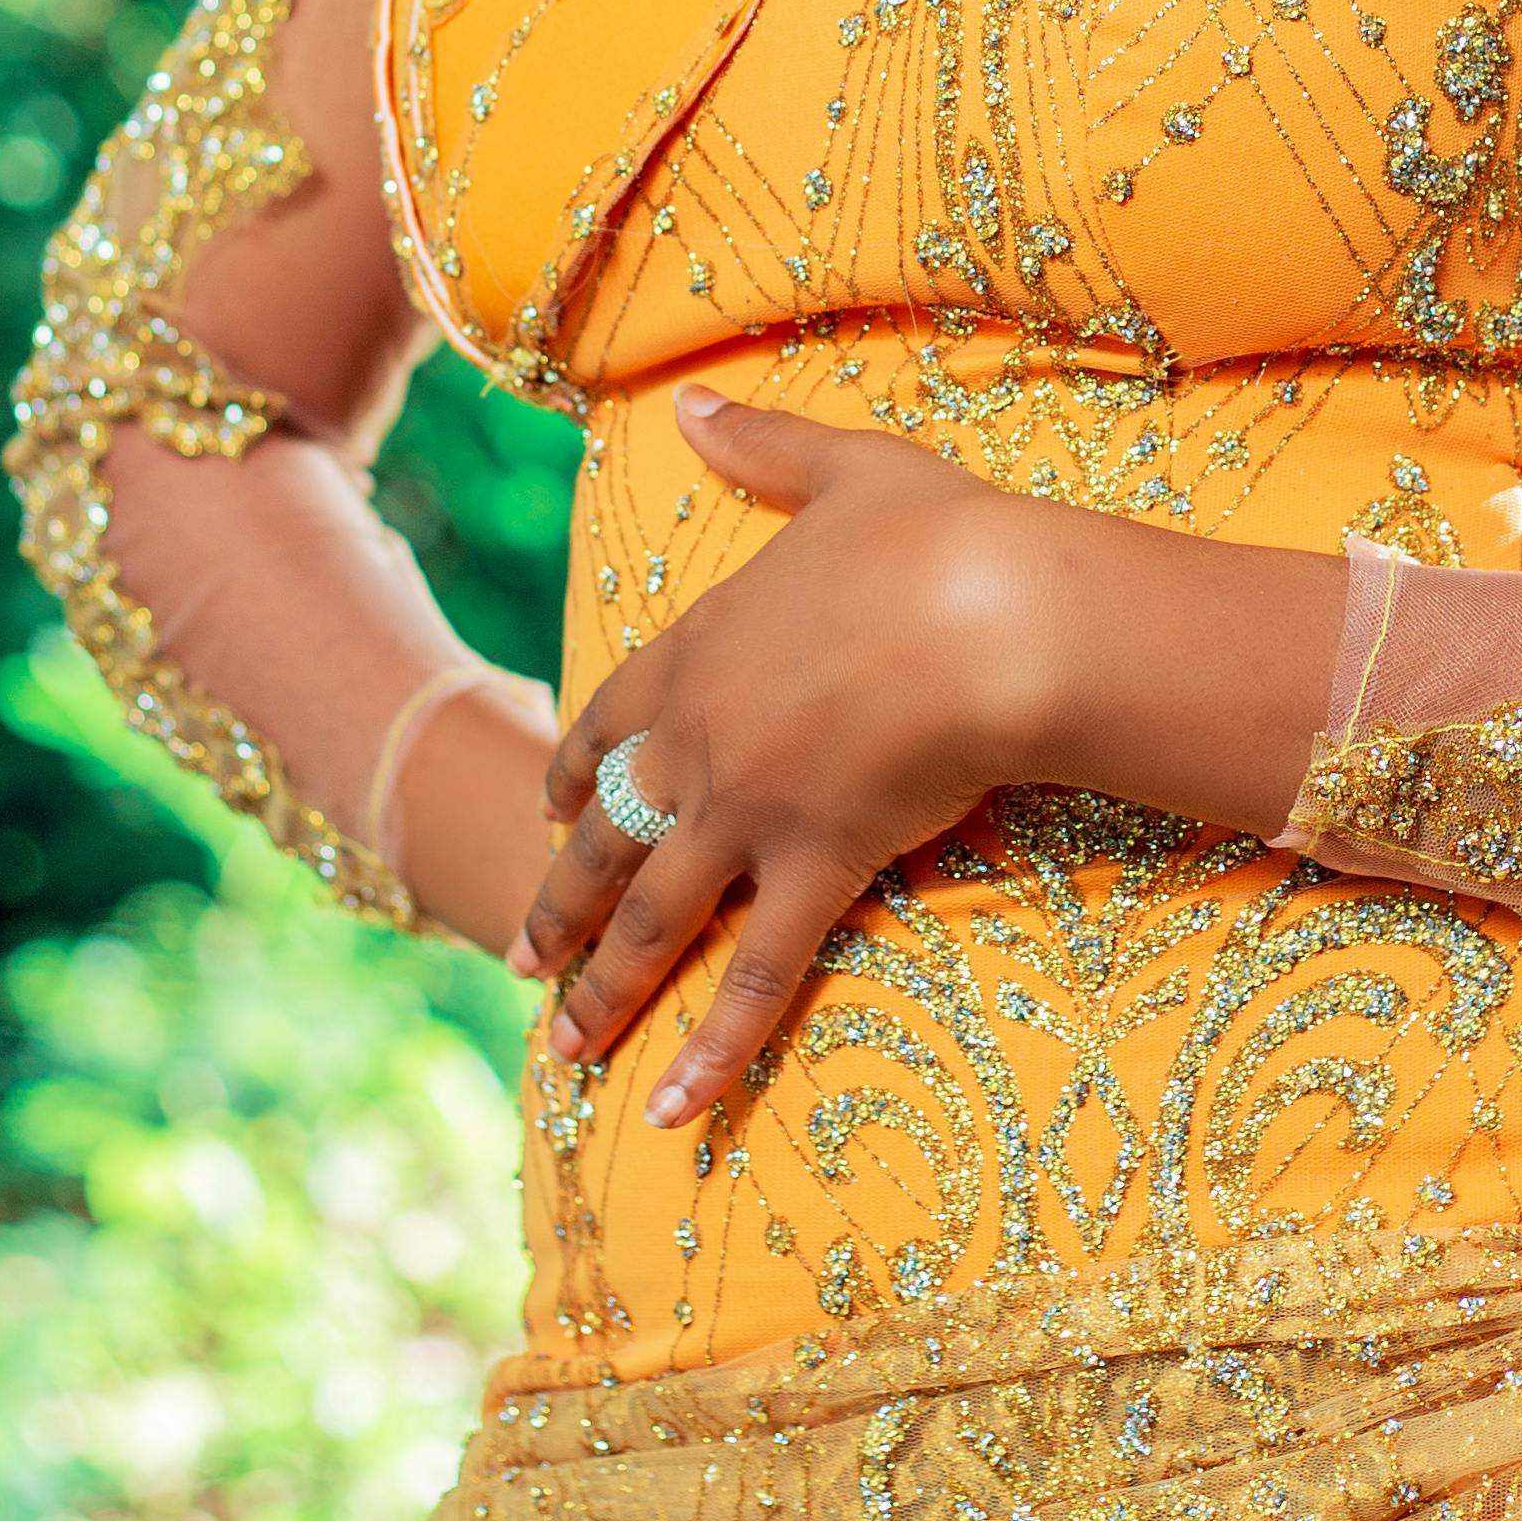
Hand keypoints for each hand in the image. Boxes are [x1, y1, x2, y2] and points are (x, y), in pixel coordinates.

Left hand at [517, 393, 1068, 1119]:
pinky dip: (712, 1049)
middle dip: (560, 901)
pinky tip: (671, 1113)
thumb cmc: (942, 534)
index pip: (609, 716)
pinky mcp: (815, 869)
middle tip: (521, 957)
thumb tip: (692, 407)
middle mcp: (702, 738)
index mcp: (702, 645)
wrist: (1000, 612)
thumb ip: (761, 447)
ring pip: (653, 917)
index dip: (573, 764)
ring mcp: (749, 811)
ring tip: (562, 1048)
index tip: (544, 801)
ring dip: (602, 987)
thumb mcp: (843, 469)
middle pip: (605, 832)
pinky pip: (754, 978)